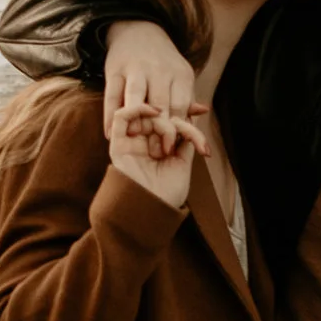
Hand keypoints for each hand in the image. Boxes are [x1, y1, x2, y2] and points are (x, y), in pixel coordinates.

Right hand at [105, 21, 195, 164]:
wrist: (139, 29)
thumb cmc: (163, 63)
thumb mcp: (180, 76)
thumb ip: (188, 99)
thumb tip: (203, 114)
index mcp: (180, 74)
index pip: (181, 106)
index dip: (178, 130)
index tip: (174, 149)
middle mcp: (159, 70)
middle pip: (160, 104)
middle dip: (158, 130)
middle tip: (157, 154)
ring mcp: (135, 69)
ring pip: (135, 98)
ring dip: (135, 121)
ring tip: (134, 142)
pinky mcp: (114, 70)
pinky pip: (111, 96)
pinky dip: (109, 116)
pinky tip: (109, 134)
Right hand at [105, 96, 202, 210]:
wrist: (151, 211)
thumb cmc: (167, 194)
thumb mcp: (183, 162)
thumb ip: (185, 139)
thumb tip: (190, 116)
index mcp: (161, 147)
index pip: (173, 120)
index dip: (187, 111)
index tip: (202, 109)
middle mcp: (146, 143)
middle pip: (161, 117)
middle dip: (176, 122)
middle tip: (180, 141)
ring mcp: (131, 142)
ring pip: (146, 115)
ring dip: (161, 124)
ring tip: (166, 147)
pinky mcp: (118, 144)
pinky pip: (121, 117)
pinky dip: (138, 108)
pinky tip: (153, 112)